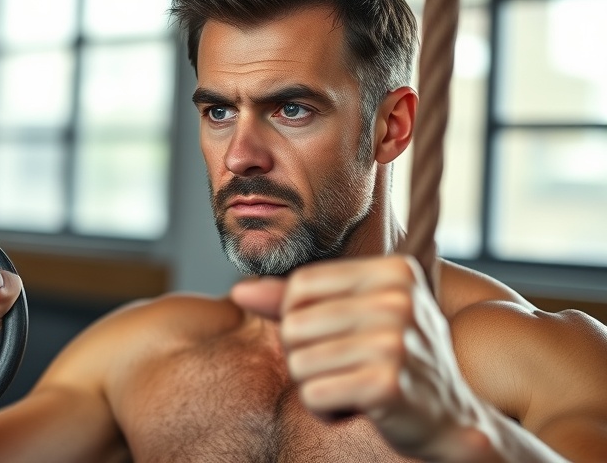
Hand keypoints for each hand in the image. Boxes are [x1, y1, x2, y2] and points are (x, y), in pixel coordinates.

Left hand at [231, 255, 488, 459]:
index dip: (302, 319)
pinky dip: (326, 410)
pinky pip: (313, 395)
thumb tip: (240, 291)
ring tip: (357, 386)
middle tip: (352, 368)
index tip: (339, 337)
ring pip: (299, 363)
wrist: (452, 421)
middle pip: (294, 325)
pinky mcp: (386, 384)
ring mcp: (394, 341)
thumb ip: (296, 302)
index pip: (301, 285)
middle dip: (309, 357)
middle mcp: (398, 299)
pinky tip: (360, 407)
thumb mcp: (355, 318)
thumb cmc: (397, 361)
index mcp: (394, 271)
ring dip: (319, 385)